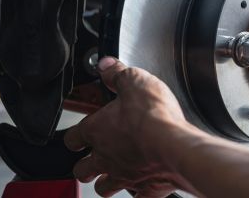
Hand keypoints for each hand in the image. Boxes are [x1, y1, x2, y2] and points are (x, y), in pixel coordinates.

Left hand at [64, 57, 201, 196]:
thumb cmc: (154, 117)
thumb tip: (105, 65)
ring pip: (104, 188)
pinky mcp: (147, 189)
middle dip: (85, 166)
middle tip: (92, 160)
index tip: (81, 134)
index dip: (75, 136)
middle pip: (82, 170)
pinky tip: (146, 186)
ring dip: (107, 182)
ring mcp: (125, 176)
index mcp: (98, 131)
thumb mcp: (134, 81)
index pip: (72, 138)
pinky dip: (140, 192)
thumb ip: (117, 73)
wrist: (176, 146)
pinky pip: (138, 197)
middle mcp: (106, 157)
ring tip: (115, 174)